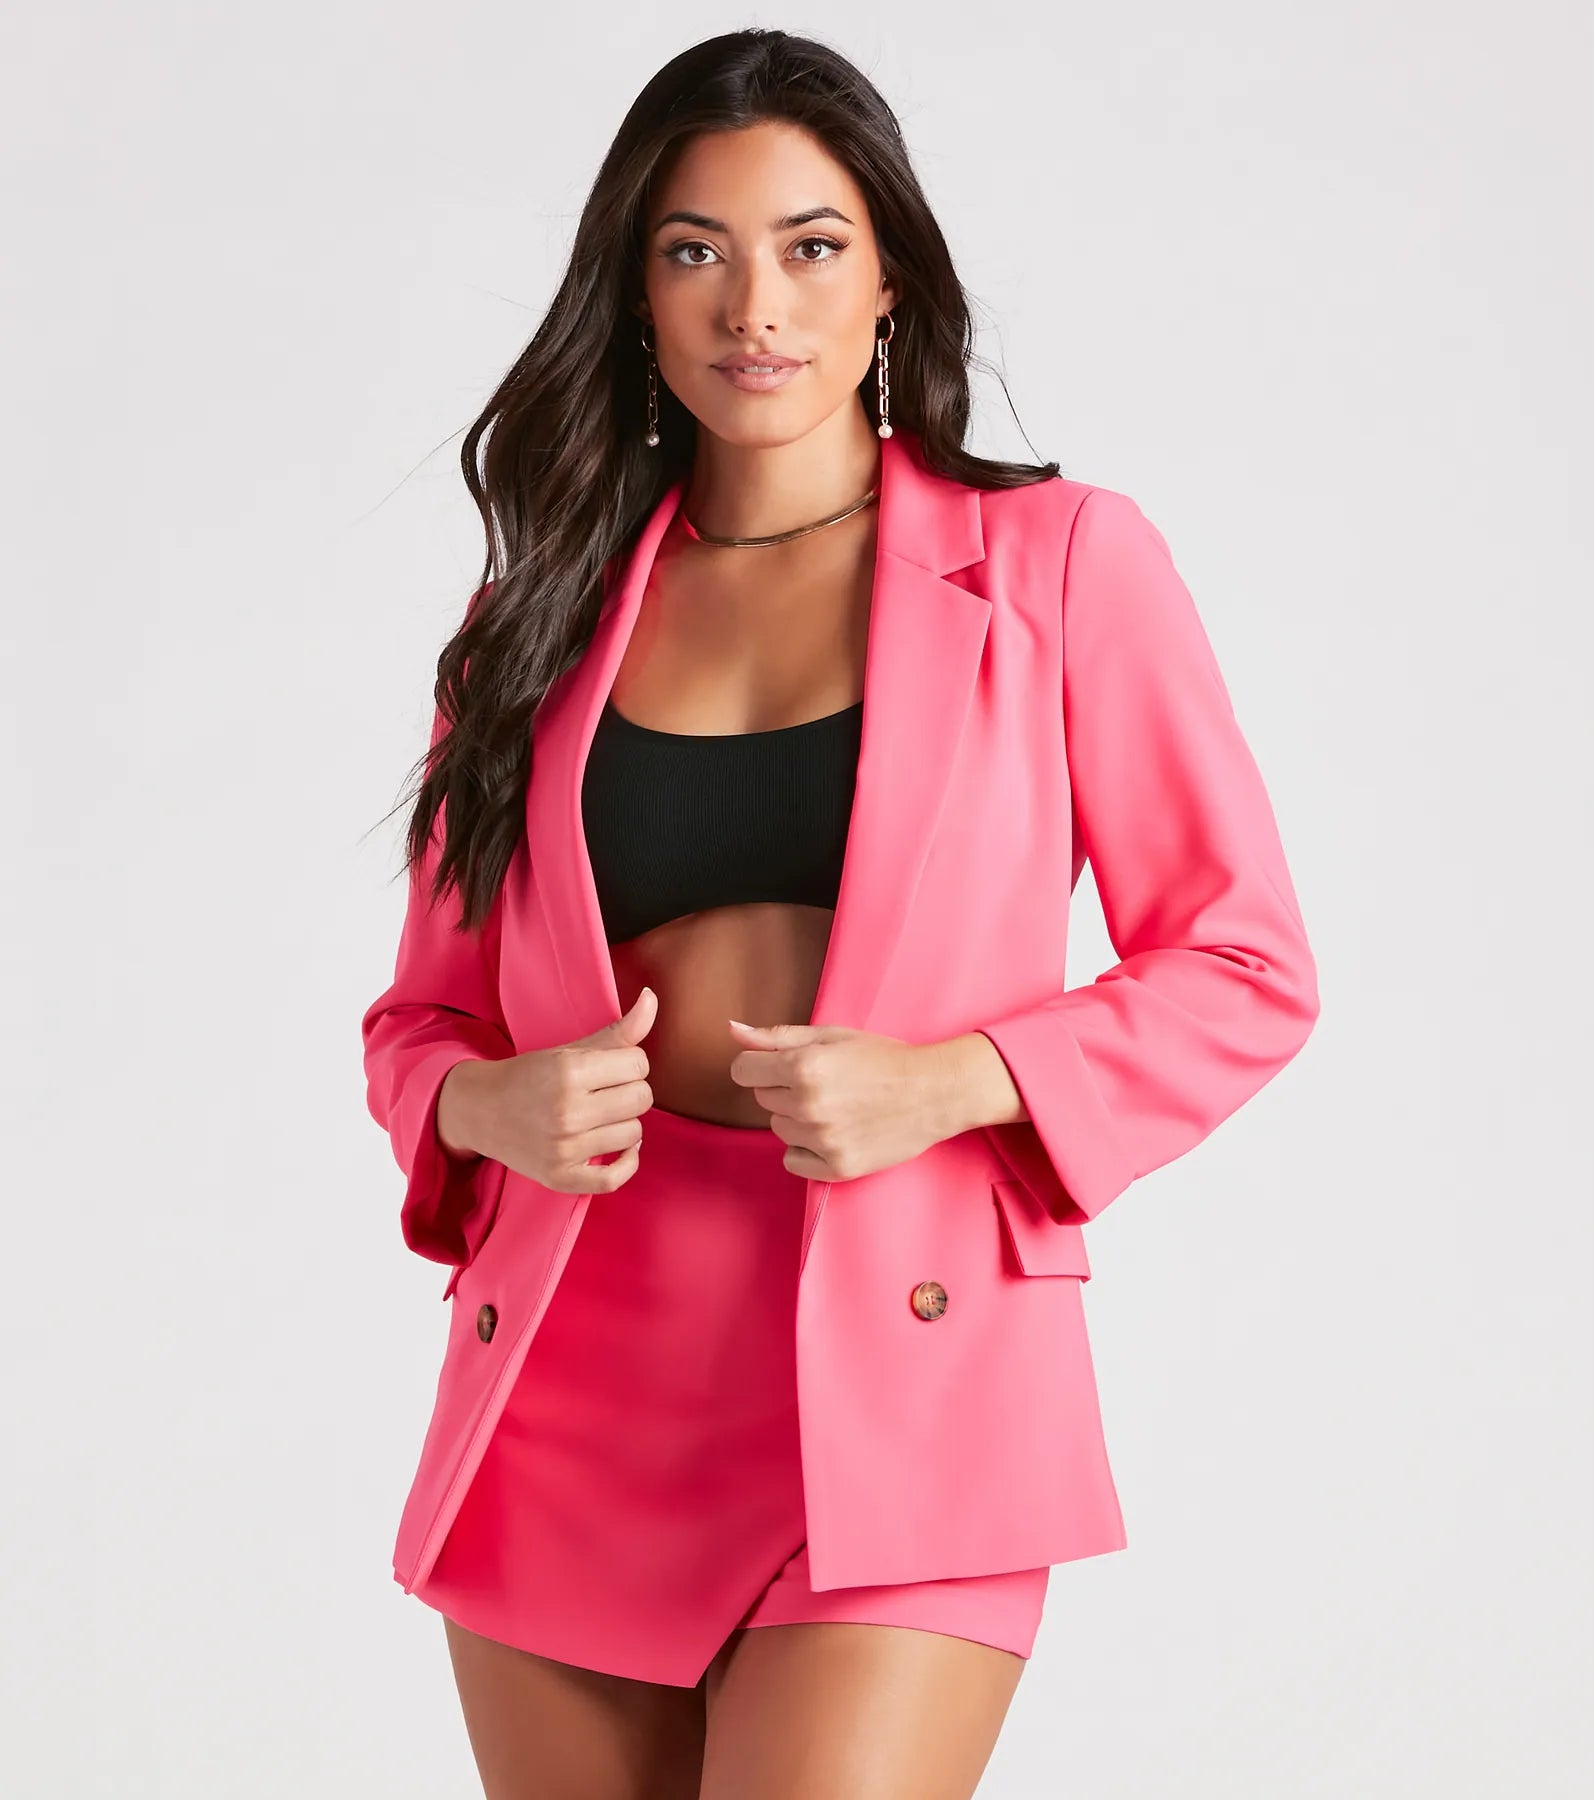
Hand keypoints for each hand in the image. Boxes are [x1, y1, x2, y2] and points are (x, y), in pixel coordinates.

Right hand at [444, 987, 659, 1192]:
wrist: (480, 1110)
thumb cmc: (530, 1076)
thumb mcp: (569, 1049)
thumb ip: (617, 1030)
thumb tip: (652, 998)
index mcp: (569, 1071)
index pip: (639, 1063)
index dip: (631, 1063)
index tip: (611, 1068)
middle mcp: (567, 1111)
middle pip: (642, 1098)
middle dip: (631, 1090)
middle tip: (607, 1091)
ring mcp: (563, 1148)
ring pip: (634, 1133)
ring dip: (625, 1123)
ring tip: (602, 1115)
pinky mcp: (560, 1177)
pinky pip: (615, 1178)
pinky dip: (627, 1163)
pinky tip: (621, 1147)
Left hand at [725, 1018, 954, 1180]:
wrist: (934, 1093)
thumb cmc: (883, 1059)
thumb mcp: (832, 1036)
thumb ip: (778, 1036)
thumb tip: (732, 1030)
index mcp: (803, 1067)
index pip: (743, 1070)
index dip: (761, 1064)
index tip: (784, 1065)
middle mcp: (807, 1106)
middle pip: (763, 1099)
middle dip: (784, 1088)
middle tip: (825, 1082)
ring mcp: (821, 1140)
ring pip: (778, 1129)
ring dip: (797, 1118)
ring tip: (835, 1106)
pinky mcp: (836, 1167)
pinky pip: (793, 1160)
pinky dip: (807, 1148)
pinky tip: (834, 1132)